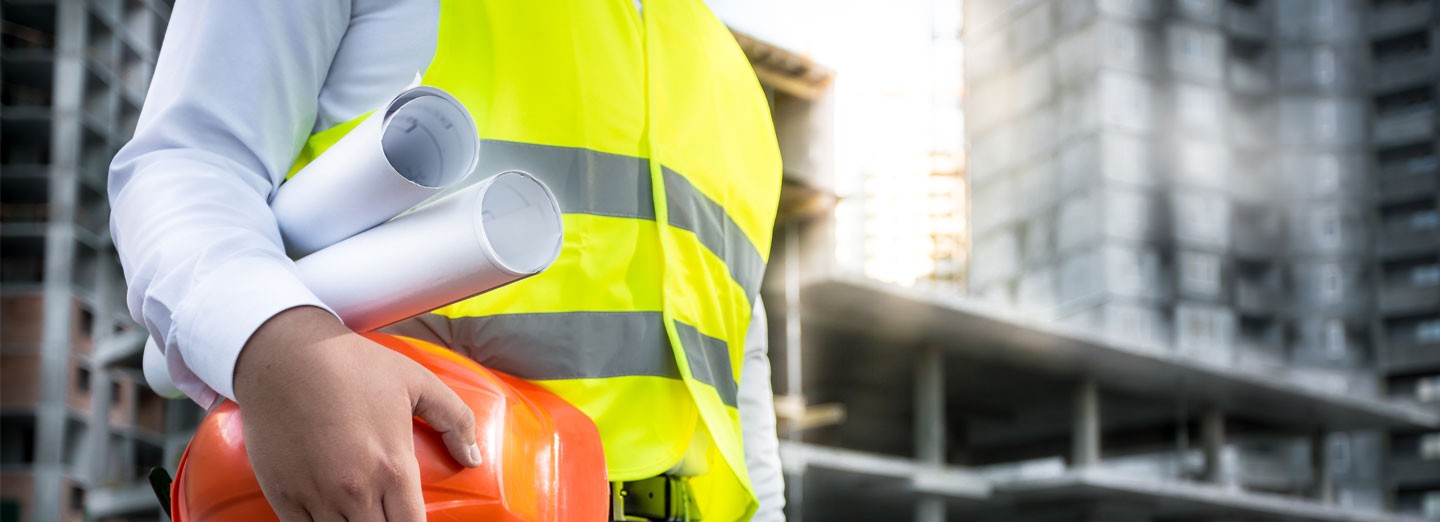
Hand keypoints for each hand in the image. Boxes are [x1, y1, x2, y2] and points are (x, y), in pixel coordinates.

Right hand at [233, 306, 481, 520]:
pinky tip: (332, 518)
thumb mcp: (417, 381)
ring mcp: (317, 497)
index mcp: (393, 468)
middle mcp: (356, 491)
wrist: (284, 355)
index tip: (413, 519)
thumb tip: (474, 458)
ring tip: (363, 515)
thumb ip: (455, 419)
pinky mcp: (284, 496)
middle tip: (390, 514)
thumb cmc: (354, 365)